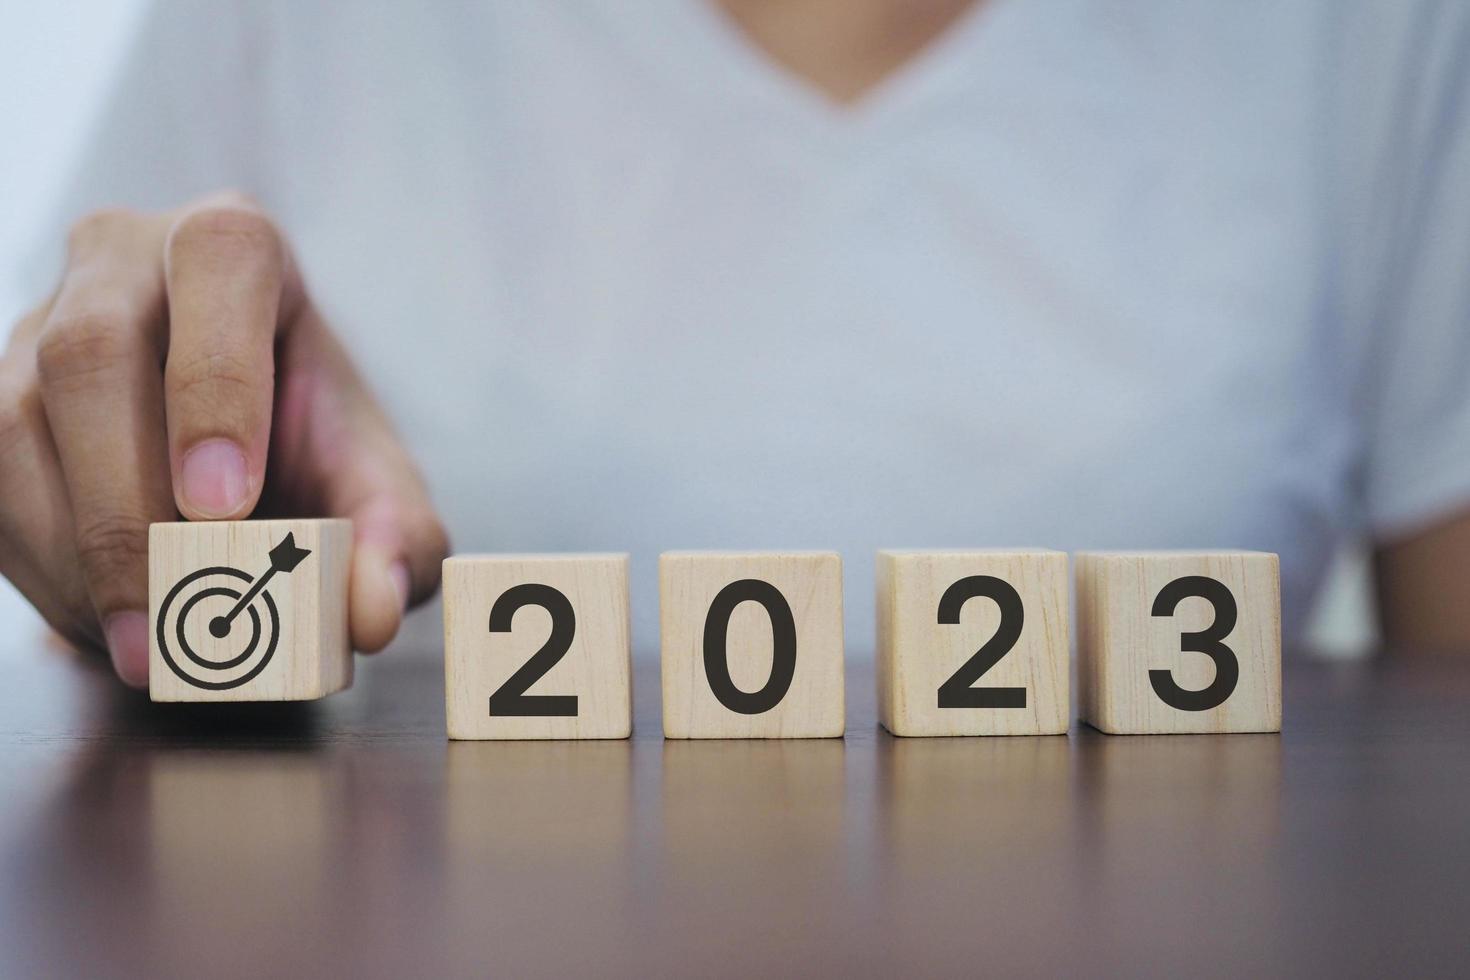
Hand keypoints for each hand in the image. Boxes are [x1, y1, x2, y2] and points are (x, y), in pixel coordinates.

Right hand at [0, 193, 448, 686]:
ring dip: (73, 550)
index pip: (218, 265)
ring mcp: (36, 320)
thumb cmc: (312, 442)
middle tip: (176, 608)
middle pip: (92, 351)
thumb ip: (397, 538)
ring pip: (14, 419)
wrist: (239, 448)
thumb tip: (373, 611)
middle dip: (125, 498)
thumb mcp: (378, 484)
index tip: (225, 505)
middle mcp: (122, 260)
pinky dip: (40, 567)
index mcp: (234, 247)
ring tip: (145, 645)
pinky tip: (101, 624)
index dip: (215, 385)